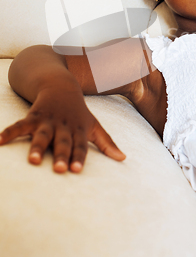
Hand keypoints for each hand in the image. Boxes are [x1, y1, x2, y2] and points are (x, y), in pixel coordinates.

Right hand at [0, 87, 125, 172]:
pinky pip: (20, 125)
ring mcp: (48, 121)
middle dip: (60, 155)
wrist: (61, 85)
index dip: (79, 157)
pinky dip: (9, 132)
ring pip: (42, 135)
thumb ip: (106, 143)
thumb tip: (123, 158)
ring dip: (36, 146)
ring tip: (32, 160)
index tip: (77, 170)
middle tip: (58, 169)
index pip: (80, 146)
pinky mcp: (33, 116)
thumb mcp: (94, 125)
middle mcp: (63, 127)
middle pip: (62, 142)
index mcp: (79, 131)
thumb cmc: (79, 112)